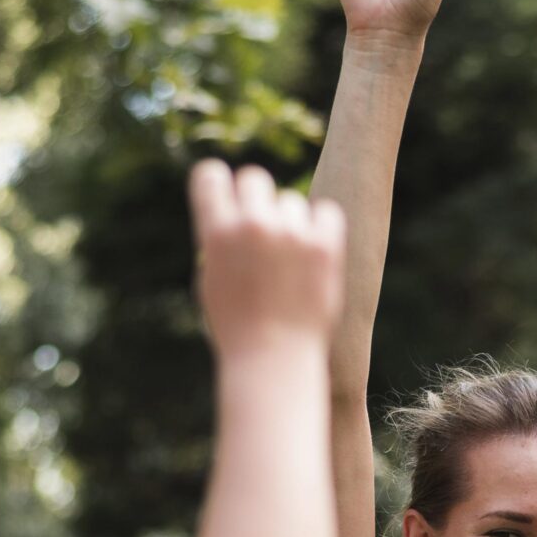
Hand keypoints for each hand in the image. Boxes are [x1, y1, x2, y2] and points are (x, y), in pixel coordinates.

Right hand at [192, 162, 346, 352]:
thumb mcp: (211, 281)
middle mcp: (252, 225)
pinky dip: (321, 227)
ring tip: (289, 261)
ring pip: (291, 201)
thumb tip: (231, 210)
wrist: (275, 361)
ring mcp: (291, 234)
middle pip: (255, 179)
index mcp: (216, 231)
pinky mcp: (324, 246)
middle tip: (263, 229)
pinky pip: (326, 212)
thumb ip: (218, 240)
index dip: (219, 185)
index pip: (211, 174)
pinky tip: (315, 251)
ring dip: (290, 222)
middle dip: (257, 200)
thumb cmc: (237, 328)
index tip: (228, 199)